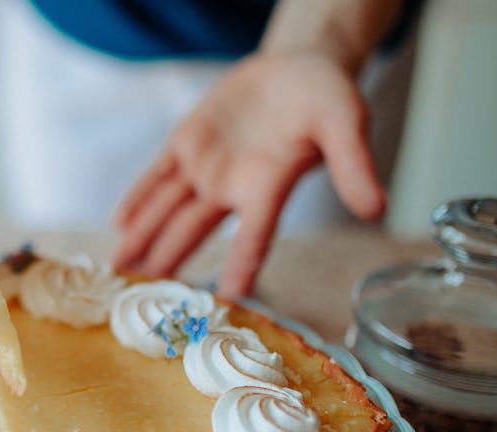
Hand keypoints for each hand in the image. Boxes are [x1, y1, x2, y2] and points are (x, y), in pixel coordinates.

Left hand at [112, 51, 385, 296]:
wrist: (299, 67)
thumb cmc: (328, 98)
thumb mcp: (346, 122)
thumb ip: (354, 166)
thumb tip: (377, 209)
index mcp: (270, 187)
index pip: (255, 234)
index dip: (242, 264)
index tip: (228, 297)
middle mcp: (233, 186)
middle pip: (194, 230)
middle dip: (168, 261)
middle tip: (144, 299)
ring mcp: (207, 167)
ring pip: (167, 208)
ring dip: (144, 238)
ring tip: (119, 268)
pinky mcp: (188, 143)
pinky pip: (158, 176)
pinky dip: (139, 198)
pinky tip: (120, 224)